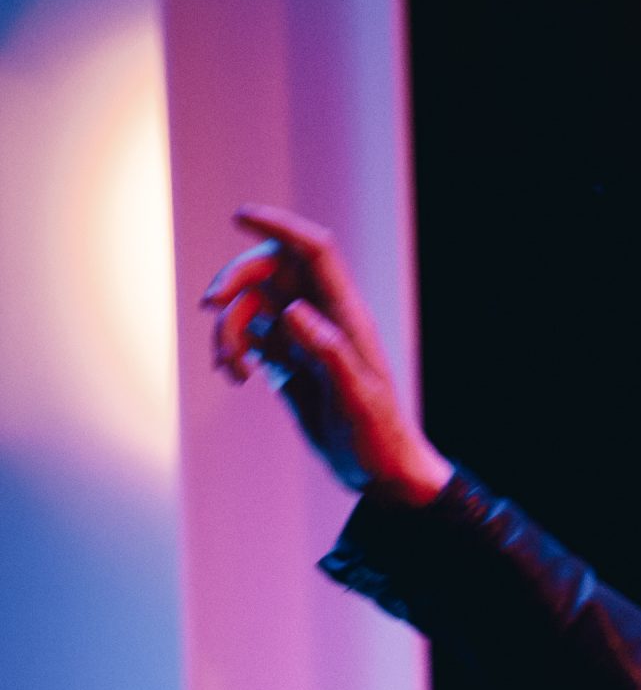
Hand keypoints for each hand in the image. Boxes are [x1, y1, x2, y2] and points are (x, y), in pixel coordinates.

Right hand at [200, 206, 451, 504]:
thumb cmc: (380, 437)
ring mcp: (303, 340)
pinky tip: (236, 377)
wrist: (381, 474)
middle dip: (236, 281)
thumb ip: (328, 352)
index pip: (314, 252)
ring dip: (229, 328)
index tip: (240, 216)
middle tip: (210, 305)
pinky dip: (233, 350)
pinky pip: (249, 338)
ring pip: (252, 307)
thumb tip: (291, 311)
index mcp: (346, 316)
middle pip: (271, 271)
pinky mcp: (288, 364)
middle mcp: (322, 319)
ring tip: (231, 367)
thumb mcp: (357, 398)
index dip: (280, 227)